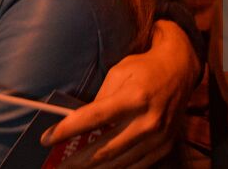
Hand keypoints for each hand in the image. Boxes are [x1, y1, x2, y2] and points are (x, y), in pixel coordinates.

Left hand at [41, 20, 200, 166]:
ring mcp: (158, 137)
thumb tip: (81, 123)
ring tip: (73, 168)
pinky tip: (100, 168)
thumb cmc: (144, 68)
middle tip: (57, 165)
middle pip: (105, 149)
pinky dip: (116, 168)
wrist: (180, 70)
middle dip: (77, 160)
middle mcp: (148, 120)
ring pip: (119, 162)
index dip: (68, 130)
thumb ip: (101, 100)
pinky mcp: (164, 147)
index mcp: (135, 97)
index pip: (95, 117)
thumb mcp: (119, 72)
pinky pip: (135, 165)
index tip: (47, 139)